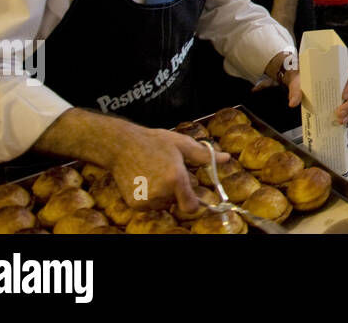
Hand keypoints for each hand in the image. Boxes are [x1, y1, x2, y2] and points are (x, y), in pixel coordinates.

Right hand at [105, 126, 223, 213]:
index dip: (194, 203)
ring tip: (156, 173)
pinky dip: (151, 196)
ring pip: (164, 203)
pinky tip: (145, 179)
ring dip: (164, 193)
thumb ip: (204, 155)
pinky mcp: (135, 203)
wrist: (122, 145)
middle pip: (178, 201)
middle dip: (178, 189)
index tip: (194, 196)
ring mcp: (146, 199)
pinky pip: (151, 204)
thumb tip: (226, 158)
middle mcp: (160, 192)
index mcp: (175, 178)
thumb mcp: (182, 144)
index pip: (191, 207)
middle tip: (169, 171)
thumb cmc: (153, 142)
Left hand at [285, 68, 347, 125]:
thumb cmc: (305, 77)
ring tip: (341, 120)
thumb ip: (296, 90)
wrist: (301, 79)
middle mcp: (346, 80)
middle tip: (340, 113)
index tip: (344, 95)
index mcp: (339, 71)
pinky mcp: (345, 100)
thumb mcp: (299, 81)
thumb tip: (294, 101)